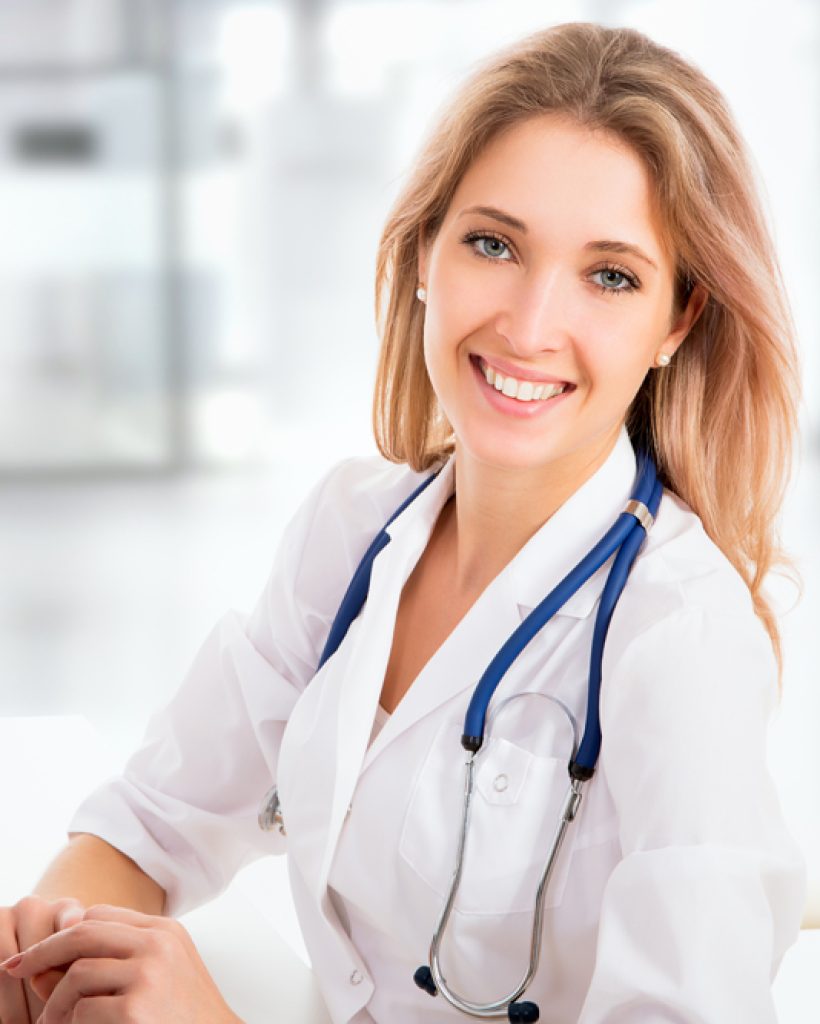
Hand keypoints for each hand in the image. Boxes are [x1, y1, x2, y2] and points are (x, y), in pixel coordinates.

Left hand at [0, 904, 240, 1023]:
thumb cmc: (183, 1021)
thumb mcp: (150, 984)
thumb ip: (103, 968)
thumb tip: (39, 968)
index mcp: (165, 931)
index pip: (100, 915)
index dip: (64, 934)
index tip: (35, 956)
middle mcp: (159, 943)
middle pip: (84, 931)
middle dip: (42, 951)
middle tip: (14, 969)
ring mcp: (150, 973)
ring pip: (77, 973)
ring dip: (54, 1005)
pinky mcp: (137, 1009)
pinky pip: (83, 1011)